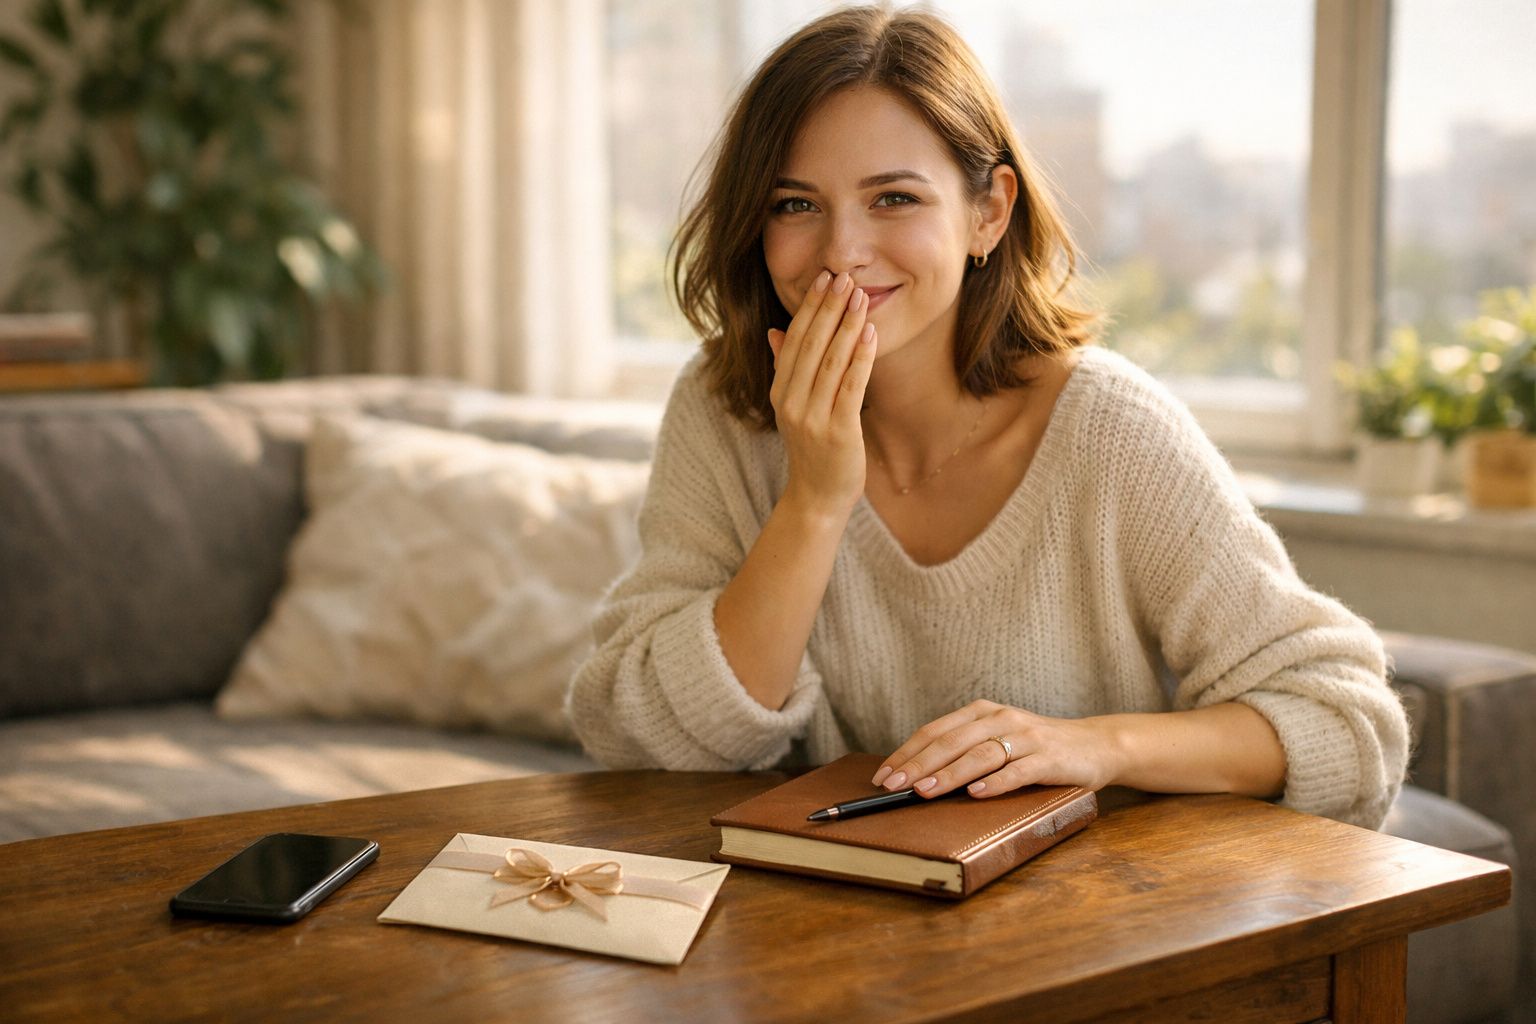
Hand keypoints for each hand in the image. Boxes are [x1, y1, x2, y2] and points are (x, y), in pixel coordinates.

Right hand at [767, 270, 877, 516]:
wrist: (818, 497)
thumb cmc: (812, 449)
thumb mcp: (793, 407)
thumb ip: (785, 368)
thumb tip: (775, 330)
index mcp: (780, 392)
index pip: (793, 340)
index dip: (809, 308)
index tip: (825, 279)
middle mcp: (791, 403)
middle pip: (811, 345)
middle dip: (830, 308)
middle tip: (846, 278)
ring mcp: (813, 418)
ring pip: (831, 361)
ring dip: (848, 326)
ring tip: (862, 298)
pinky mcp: (838, 431)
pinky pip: (851, 387)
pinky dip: (860, 358)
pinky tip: (870, 334)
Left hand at [871, 700, 1122, 798]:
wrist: (1096, 745)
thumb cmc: (1036, 749)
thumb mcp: (998, 741)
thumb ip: (965, 752)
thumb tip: (917, 779)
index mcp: (982, 712)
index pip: (934, 731)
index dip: (906, 753)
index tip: (882, 776)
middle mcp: (1001, 718)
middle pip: (951, 742)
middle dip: (918, 765)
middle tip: (893, 786)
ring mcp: (1026, 737)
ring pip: (980, 755)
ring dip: (949, 774)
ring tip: (925, 792)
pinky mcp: (1049, 758)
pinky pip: (1018, 770)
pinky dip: (995, 782)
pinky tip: (976, 794)